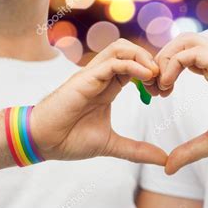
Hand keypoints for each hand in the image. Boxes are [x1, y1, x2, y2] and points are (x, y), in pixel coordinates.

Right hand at [30, 39, 166, 164]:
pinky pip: (113, 62)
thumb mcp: (112, 145)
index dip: (153, 75)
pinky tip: (147, 77)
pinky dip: (133, 65)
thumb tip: (163, 160)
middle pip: (130, 51)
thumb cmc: (70, 140)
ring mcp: (93, 75)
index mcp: (108, 87)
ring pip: (121, 48)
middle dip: (152, 61)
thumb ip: (137, 150)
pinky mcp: (86, 78)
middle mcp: (101, 77)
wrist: (43, 142)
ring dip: (143, 57)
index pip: (135, 67)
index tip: (165, 92)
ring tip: (156, 75)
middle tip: (163, 83)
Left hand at [146, 33, 207, 173]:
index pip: (184, 57)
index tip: (155, 93)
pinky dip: (173, 65)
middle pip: (182, 42)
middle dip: (160, 60)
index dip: (165, 70)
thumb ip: (190, 151)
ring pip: (185, 41)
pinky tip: (168, 87)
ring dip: (164, 60)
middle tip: (151, 87)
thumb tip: (168, 167)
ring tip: (158, 86)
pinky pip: (191, 53)